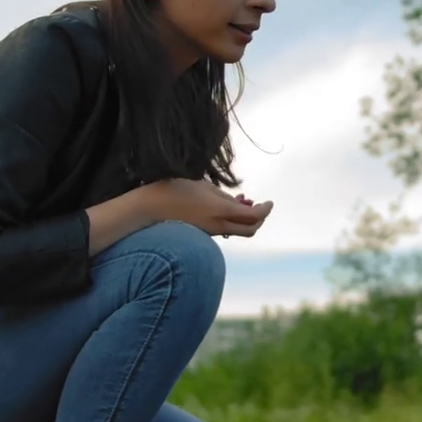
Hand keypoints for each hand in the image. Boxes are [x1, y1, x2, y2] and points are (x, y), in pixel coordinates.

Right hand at [146, 179, 273, 237]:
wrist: (152, 209)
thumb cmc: (177, 190)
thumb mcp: (205, 187)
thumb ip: (225, 197)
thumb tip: (241, 205)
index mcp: (221, 211)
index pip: (254, 216)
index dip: (265, 210)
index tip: (269, 202)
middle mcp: (219, 225)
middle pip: (250, 230)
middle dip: (259, 220)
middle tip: (261, 208)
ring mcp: (211, 232)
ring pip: (238, 231)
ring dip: (245, 220)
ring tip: (242, 203)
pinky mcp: (204, 234)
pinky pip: (225, 230)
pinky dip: (232, 221)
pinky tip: (226, 209)